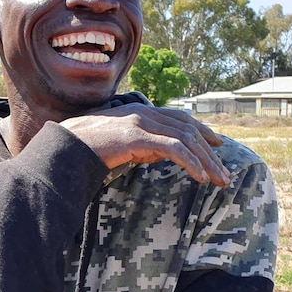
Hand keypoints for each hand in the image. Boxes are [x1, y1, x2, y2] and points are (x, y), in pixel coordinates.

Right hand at [59, 104, 230, 186]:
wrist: (66, 144)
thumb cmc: (88, 146)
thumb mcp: (120, 142)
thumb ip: (141, 143)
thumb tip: (160, 153)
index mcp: (140, 112)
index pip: (180, 118)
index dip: (202, 130)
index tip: (217, 145)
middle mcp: (144, 112)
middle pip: (188, 129)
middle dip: (210, 152)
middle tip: (225, 174)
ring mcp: (141, 123)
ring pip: (186, 139)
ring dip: (206, 161)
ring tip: (218, 180)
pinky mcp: (137, 136)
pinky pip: (173, 148)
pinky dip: (190, 162)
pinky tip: (199, 177)